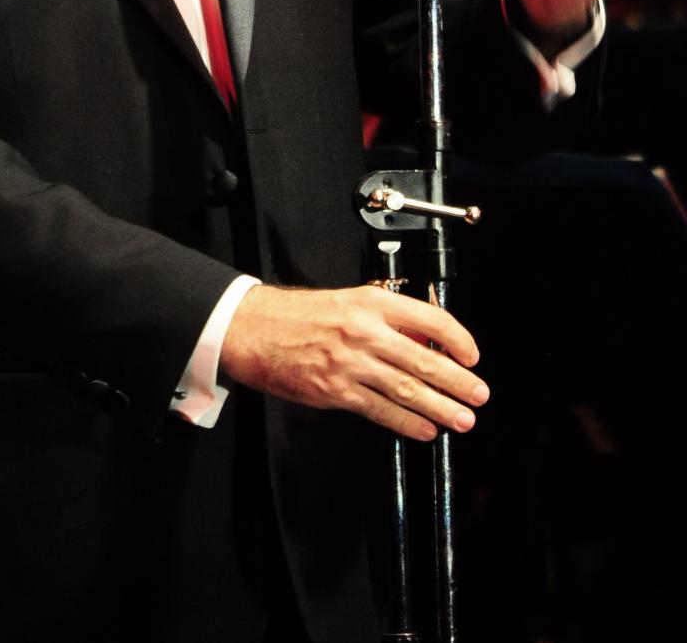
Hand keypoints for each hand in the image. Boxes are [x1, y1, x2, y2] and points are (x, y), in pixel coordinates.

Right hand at [219, 284, 487, 440]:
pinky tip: (424, 429)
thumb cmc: (298, 315)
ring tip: (461, 419)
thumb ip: (384, 320)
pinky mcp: (335, 390)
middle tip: (478, 395)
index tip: (471, 355)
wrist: (254, 329)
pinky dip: (407, 423)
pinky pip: (380, 410)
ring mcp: (349, 363)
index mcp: (370, 303)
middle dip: (457, 381)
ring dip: (440, 408)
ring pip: (407, 389)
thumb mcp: (346, 302)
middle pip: (423, 359)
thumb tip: (424, 342)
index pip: (428, 318)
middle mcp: (363, 331)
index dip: (457, 339)